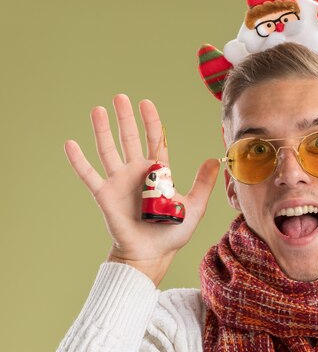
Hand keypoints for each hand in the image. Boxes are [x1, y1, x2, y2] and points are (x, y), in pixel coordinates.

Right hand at [64, 94, 219, 285]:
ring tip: (98, 110)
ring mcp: (119, 182)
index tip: (146, 103)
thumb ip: (203, 183)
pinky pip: (88, 175)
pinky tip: (70, 144)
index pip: (155, 140)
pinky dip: (78, 160)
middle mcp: (137, 172)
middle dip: (125, 118)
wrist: (151, 254)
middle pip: (130, 138)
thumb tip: (214, 159)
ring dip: (102, 130)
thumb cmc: (173, 234)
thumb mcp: (194, 207)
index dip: (151, 121)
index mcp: (158, 172)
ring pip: (108, 150)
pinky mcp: (104, 195)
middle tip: (120, 97)